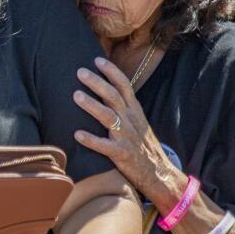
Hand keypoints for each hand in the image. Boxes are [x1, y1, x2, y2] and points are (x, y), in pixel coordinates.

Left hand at [72, 57, 181, 205]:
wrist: (159, 173)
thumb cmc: (142, 146)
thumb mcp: (137, 122)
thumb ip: (123, 107)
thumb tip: (104, 90)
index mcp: (134, 111)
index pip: (124, 86)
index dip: (111, 72)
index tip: (97, 59)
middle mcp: (131, 121)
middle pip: (113, 96)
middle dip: (97, 82)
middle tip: (80, 72)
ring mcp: (127, 137)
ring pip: (108, 117)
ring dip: (92, 105)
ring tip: (76, 96)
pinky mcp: (122, 154)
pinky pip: (105, 146)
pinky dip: (91, 140)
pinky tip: (77, 134)